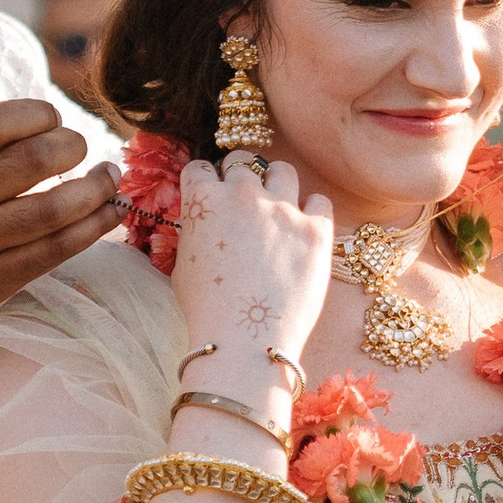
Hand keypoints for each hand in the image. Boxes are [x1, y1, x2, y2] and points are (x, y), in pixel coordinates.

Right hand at [0, 99, 120, 367]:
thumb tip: (45, 126)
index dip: (38, 114)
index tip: (53, 120)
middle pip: (33, 159)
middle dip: (73, 146)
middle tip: (83, 148)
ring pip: (53, 208)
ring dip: (94, 188)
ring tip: (108, 178)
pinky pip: (56, 249)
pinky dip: (93, 228)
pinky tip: (110, 212)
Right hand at [170, 156, 334, 387]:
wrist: (244, 341)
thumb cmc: (207, 312)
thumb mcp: (183, 265)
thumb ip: (195, 232)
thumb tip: (205, 223)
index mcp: (203, 199)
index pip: (200, 167)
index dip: (206, 181)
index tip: (212, 193)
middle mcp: (243, 193)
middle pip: (242, 161)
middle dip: (241, 176)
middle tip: (245, 201)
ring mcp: (282, 209)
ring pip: (282, 170)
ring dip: (277, 185)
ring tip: (277, 209)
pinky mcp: (316, 229)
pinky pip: (319, 200)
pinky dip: (311, 211)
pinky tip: (304, 230)